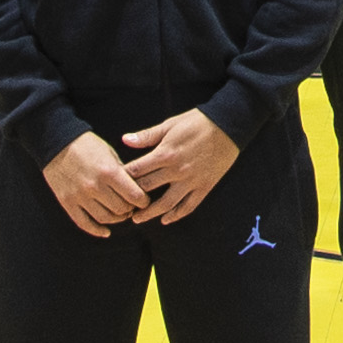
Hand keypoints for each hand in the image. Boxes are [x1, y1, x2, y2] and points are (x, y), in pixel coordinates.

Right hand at [42, 131, 151, 235]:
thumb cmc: (87, 145)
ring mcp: (80, 196)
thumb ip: (122, 173)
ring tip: (120, 214)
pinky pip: (85, 223)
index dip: (143, 201)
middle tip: (132, 206)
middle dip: (130, 209)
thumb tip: (134, 190)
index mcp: (109, 172)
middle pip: (121, 209)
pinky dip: (97, 231)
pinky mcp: (68, 202)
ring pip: (105, 219)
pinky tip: (106, 231)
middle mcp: (95, 186)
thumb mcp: (109, 153)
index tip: (144, 201)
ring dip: (117, 219)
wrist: (56, 141)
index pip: (134, 196)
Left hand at [115, 109, 236, 221]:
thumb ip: (147, 136)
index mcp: (165, 154)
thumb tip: (125, 140)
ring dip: (150, 213)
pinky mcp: (204, 186)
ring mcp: (191, 181)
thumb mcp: (169, 125)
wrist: (228, 126)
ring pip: (166, 203)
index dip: (123, 178)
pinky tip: (166, 220)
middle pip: (148, 188)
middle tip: (120, 205)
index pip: (137, 170)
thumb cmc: (196, 122)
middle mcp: (176, 170)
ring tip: (137, 219)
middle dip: (131, 197)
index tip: (113, 183)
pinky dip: (176, 215)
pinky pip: (188, 206)